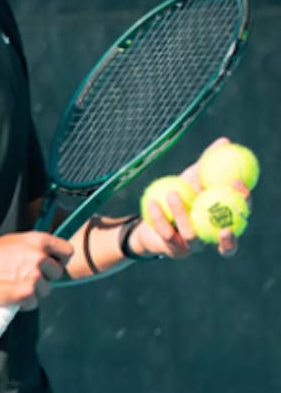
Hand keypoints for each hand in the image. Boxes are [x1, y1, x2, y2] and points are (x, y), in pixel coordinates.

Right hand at [0, 232, 72, 310]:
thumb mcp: (13, 241)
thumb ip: (33, 249)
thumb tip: (45, 259)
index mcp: (37, 240)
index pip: (66, 251)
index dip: (60, 259)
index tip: (52, 263)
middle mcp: (39, 257)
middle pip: (58, 273)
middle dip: (45, 277)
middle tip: (27, 276)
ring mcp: (34, 277)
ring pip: (46, 290)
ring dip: (33, 291)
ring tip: (14, 284)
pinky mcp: (26, 294)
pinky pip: (33, 303)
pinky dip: (23, 302)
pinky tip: (9, 293)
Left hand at [134, 137, 250, 258]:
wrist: (149, 216)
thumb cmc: (177, 194)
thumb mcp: (191, 176)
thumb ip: (207, 163)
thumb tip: (224, 141)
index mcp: (222, 220)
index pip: (241, 214)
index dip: (244, 201)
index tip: (236, 182)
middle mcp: (213, 237)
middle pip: (228, 239)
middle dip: (229, 228)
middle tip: (219, 207)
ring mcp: (194, 247)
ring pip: (192, 235)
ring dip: (182, 213)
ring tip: (172, 194)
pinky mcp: (174, 251)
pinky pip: (168, 234)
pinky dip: (160, 217)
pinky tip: (153, 203)